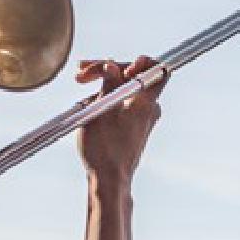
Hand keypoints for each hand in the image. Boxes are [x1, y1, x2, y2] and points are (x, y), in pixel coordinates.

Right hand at [75, 57, 165, 185]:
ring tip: (81, 87)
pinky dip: (107, 97)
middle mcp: (149, 108)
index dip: (139, 61)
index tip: (119, 65)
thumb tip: (111, 64)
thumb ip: (108, 83)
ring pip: (125, 89)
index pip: (157, 70)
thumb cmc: (106, 150)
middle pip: (133, 76)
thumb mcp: (101, 109)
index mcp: (146, 102)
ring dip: (103, 84)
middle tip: (83, 74)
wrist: (110, 179)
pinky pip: (122, 102)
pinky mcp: (133, 125)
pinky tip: (89, 102)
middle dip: (108, 70)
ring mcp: (142, 117)